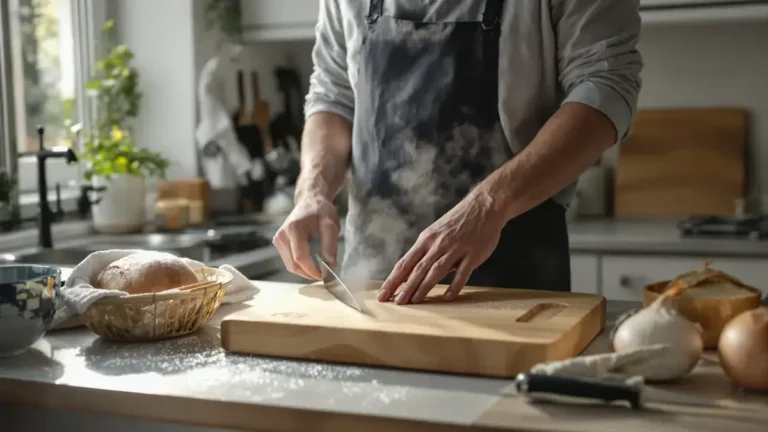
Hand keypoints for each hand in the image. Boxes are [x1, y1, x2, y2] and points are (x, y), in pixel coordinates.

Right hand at [273, 196, 339, 279]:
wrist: (310, 201)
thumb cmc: (321, 211)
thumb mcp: (330, 226)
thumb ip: (330, 245)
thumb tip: (330, 264)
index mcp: (294, 229)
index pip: (300, 257)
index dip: (311, 270)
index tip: (324, 275)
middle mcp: (282, 235)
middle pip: (293, 264)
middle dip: (308, 273)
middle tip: (323, 274)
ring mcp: (278, 239)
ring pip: (289, 265)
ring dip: (304, 270)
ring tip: (318, 267)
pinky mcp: (278, 242)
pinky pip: (288, 260)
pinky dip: (299, 265)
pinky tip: (310, 261)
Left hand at [378, 188, 506, 303]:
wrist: (484, 206)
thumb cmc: (458, 221)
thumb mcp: (437, 232)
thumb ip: (428, 253)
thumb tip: (417, 275)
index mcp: (426, 239)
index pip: (405, 263)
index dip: (393, 280)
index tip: (383, 293)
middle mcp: (438, 244)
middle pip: (418, 269)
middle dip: (406, 287)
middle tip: (397, 302)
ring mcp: (456, 249)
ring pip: (436, 271)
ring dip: (424, 287)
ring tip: (415, 301)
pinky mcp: (473, 254)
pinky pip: (463, 273)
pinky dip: (454, 286)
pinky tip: (448, 297)